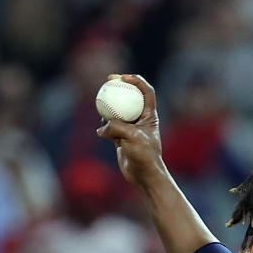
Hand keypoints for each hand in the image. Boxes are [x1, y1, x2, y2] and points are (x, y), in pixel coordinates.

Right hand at [95, 74, 167, 190]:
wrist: (143, 175)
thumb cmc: (144, 156)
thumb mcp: (132, 138)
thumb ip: (118, 127)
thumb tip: (103, 126)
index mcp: (150, 115)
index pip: (146, 92)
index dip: (137, 81)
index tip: (123, 77)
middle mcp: (141, 119)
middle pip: (130, 97)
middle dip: (120, 86)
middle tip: (108, 80)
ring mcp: (130, 127)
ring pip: (117, 111)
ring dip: (108, 109)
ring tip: (102, 108)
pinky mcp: (121, 137)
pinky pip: (109, 126)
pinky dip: (105, 128)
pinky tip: (101, 133)